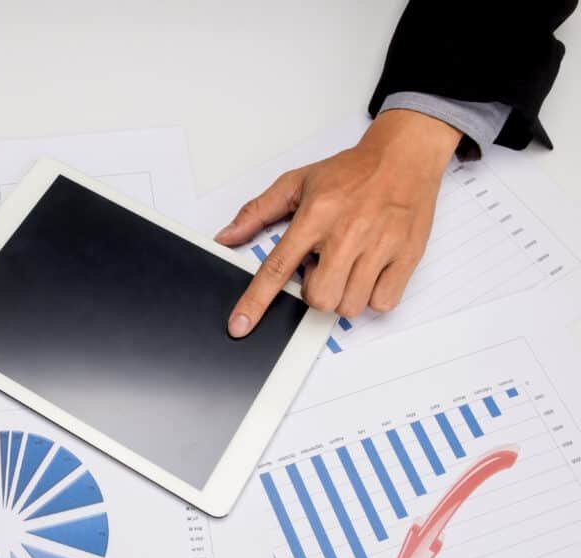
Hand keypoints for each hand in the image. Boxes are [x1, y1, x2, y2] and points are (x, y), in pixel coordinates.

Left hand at [214, 109, 462, 336]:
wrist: (403, 155)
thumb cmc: (350, 172)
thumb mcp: (296, 183)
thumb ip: (257, 212)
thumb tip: (226, 237)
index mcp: (315, 216)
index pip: (277, 268)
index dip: (255, 302)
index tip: (239, 325)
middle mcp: (347, 233)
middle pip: (318, 298)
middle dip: (315, 292)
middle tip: (323, 267)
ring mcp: (379, 246)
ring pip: (350, 306)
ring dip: (343, 295)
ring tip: (348, 265)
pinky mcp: (407, 256)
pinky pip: (382, 303)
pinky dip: (373, 296)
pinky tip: (370, 270)